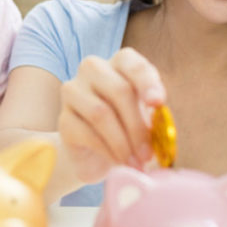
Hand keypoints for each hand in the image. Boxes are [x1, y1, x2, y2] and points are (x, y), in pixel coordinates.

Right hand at [57, 48, 165, 182]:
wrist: (95, 154)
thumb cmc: (126, 128)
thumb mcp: (146, 119)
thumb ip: (154, 118)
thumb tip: (162, 132)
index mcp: (119, 64)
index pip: (132, 63)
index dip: (147, 81)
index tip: (158, 103)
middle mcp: (93, 70)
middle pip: (118, 90)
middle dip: (137, 126)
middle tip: (148, 154)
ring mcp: (73, 92)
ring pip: (101, 113)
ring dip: (122, 143)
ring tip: (135, 162)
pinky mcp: (64, 119)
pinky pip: (86, 133)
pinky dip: (107, 151)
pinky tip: (118, 162)